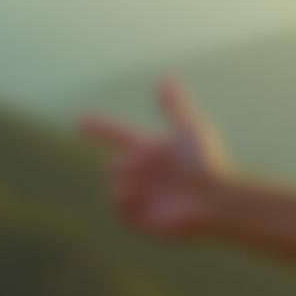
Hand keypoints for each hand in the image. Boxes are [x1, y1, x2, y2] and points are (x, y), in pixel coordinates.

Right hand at [78, 77, 233, 238]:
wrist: (216, 198)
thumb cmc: (207, 162)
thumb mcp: (189, 129)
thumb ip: (174, 105)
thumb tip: (164, 76)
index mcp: (152, 150)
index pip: (118, 135)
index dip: (100, 127)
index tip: (80, 120)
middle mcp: (145, 172)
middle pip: (113, 164)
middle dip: (124, 164)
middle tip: (144, 163)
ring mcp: (142, 196)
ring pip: (112, 184)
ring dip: (125, 181)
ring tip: (146, 183)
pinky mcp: (142, 219)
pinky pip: (118, 209)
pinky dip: (123, 201)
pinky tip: (139, 196)